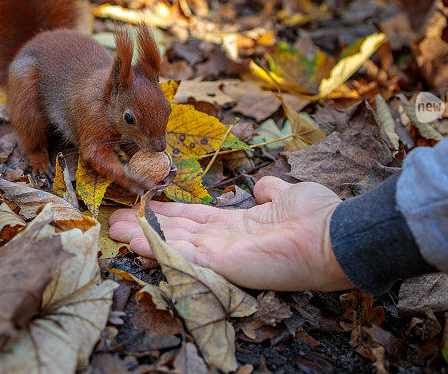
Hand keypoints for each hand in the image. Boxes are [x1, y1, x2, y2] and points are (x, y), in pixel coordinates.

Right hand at [108, 177, 352, 290]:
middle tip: (116, 220)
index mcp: (238, 226)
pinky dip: (157, 248)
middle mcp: (225, 241)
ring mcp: (222, 254)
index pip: (196, 219)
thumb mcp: (287, 195)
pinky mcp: (222, 262)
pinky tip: (135, 242)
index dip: (170, 213)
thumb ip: (270, 191)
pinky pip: (183, 255)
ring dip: (143, 237)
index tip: (146, 205)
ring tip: (114, 230)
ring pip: (173, 244)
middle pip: (177, 233)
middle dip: (146, 226)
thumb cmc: (315, 217)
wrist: (332, 236)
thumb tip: (260, 185)